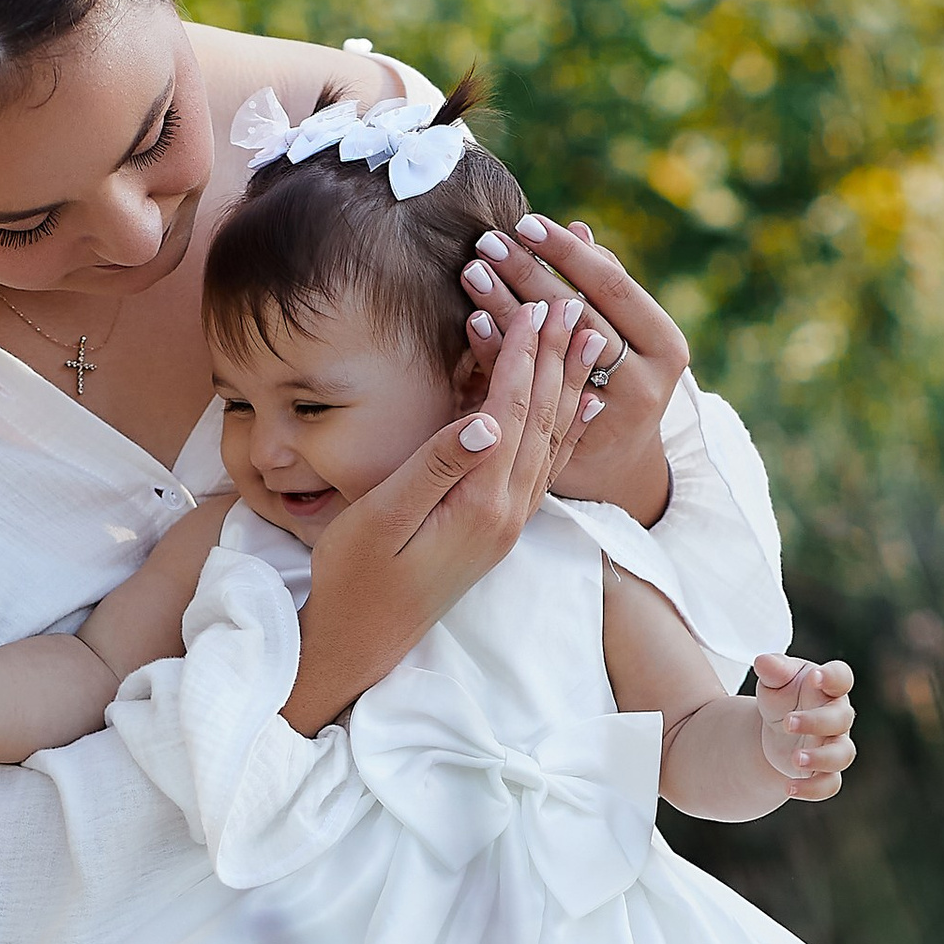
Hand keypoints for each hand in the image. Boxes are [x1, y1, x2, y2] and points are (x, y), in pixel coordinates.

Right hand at [284, 297, 603, 732]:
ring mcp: (509, 523)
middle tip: (570, 302)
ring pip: (552, 441)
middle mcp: (508, 513)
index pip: (512, 412)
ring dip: (569, 385)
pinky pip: (544, 467)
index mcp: (480, 503)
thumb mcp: (383, 518)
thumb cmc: (355, 576)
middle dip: (555, 357)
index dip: (523, 356)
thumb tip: (487, 417)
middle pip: (542, 420)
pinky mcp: (500, 529)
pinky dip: (565, 429)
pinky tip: (582, 409)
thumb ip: (436, 466)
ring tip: (587, 338)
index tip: (533, 306)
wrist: (361, 641)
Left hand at [459, 212, 690, 522]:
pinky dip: (499, 356)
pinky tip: (473, 323)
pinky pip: (527, 392)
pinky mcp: (569, 442)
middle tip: (488, 241)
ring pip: (552, 355)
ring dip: (509, 310)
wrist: (619, 468)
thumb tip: (577, 226)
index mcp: (665, 345)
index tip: (527, 222)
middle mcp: (646, 382)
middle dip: (530, 275)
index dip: (567, 254)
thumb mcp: (628, 333)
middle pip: (580, 317)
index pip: (612, 286)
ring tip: (473, 273)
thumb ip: (604, 287)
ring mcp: (609, 417)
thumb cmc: (622, 380)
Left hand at [753, 652, 854, 802]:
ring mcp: (834, 745)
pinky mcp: (825, 770)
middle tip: (787, 723)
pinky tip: (788, 788)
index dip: (833, 677)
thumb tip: (763, 661)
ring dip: (821, 758)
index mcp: (828, 687)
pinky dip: (812, 789)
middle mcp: (838, 716)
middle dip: (816, 722)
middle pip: (841, 719)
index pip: (842, 677)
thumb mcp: (774, 680)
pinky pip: (830, 784)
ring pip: (843, 755)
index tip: (814, 677)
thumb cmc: (782, 697)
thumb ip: (773, 669)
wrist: (776, 731)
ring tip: (795, 759)